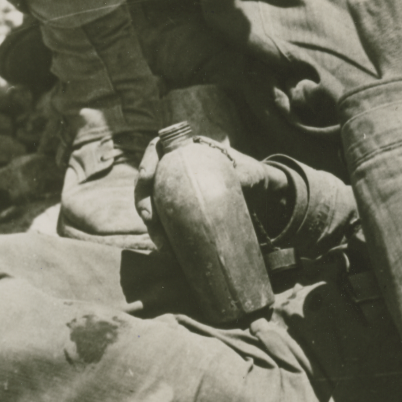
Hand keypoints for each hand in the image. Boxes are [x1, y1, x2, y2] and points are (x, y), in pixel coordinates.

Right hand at [133, 138, 292, 252]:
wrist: (258, 196)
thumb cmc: (251, 176)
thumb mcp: (250, 172)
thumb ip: (244, 174)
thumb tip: (239, 180)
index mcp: (186, 152)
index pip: (158, 149)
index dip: (147, 161)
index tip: (147, 176)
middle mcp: (174, 171)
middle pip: (148, 182)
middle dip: (143, 200)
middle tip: (149, 218)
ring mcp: (174, 194)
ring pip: (152, 206)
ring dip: (152, 225)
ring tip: (162, 244)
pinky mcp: (179, 215)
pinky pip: (165, 225)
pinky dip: (165, 238)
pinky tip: (169, 251)